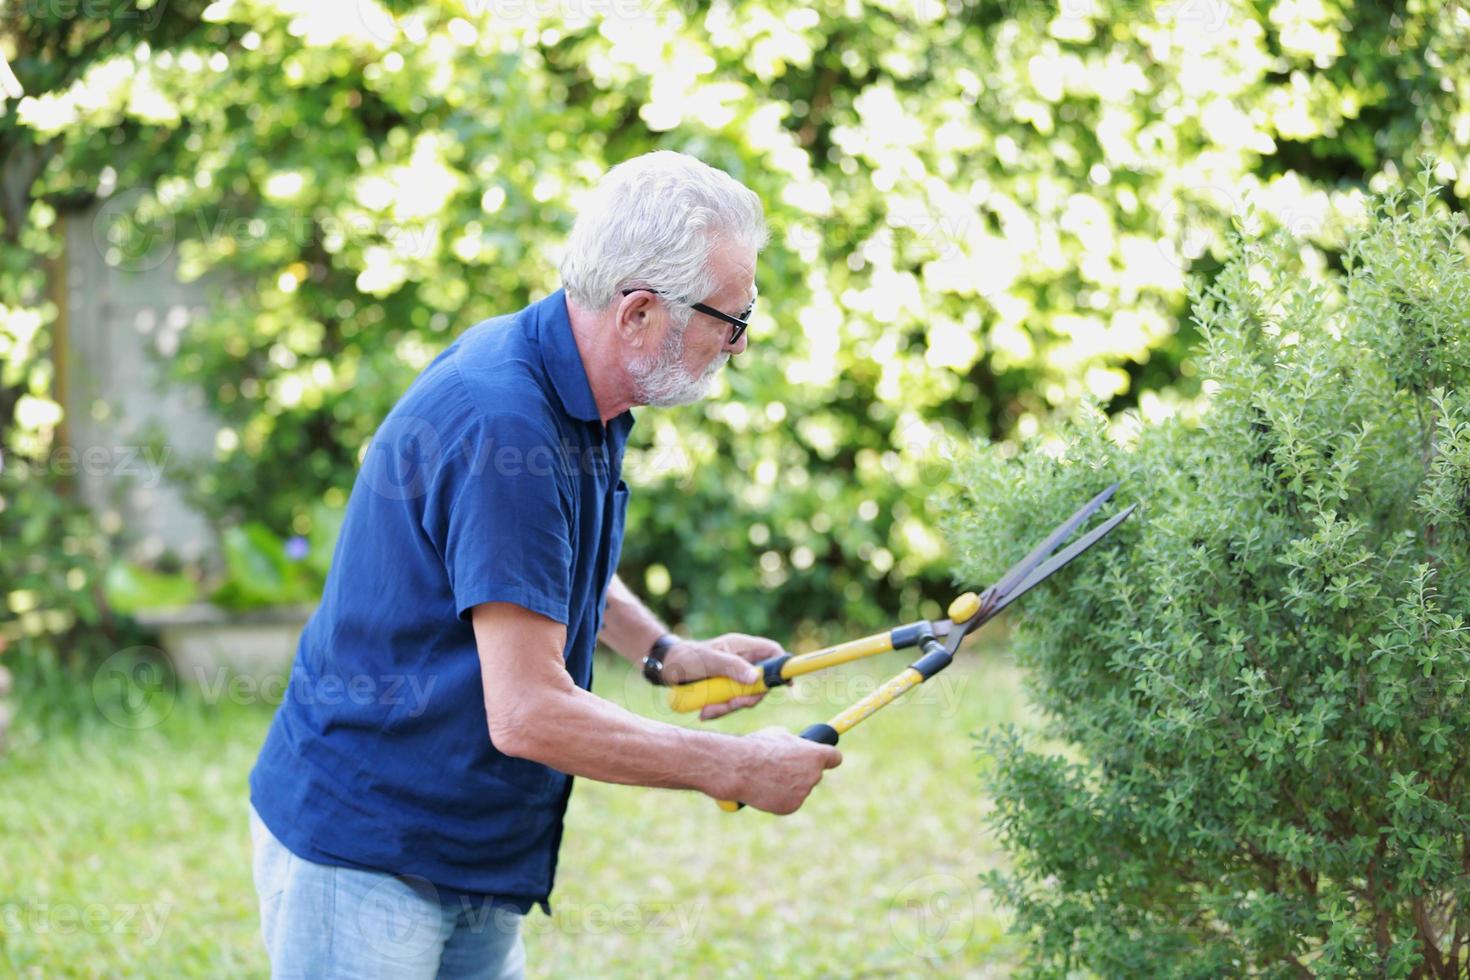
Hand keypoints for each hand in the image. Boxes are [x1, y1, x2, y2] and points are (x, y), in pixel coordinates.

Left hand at [661, 633, 783, 720]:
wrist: (665, 667)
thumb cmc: (685, 658)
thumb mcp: (708, 661)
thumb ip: (731, 667)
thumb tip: (755, 678)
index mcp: (741, 646)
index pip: (771, 651)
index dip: (782, 665)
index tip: (787, 684)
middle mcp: (741, 660)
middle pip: (760, 681)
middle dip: (747, 697)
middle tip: (731, 703)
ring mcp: (734, 675)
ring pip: (745, 695)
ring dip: (728, 707)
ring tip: (707, 709)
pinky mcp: (725, 688)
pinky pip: (731, 702)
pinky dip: (720, 709)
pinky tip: (704, 711)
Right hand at [726, 727, 842, 814]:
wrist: (740, 768)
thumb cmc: (757, 747)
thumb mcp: (777, 735)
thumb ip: (792, 743)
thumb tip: (792, 745)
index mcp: (815, 755)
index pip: (834, 758)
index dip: (828, 758)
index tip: (823, 759)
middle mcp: (814, 775)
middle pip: (814, 774)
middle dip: (801, 772)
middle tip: (782, 766)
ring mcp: (803, 793)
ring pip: (799, 788)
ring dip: (788, 784)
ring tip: (766, 775)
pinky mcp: (790, 807)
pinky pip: (787, 801)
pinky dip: (778, 797)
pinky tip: (764, 788)